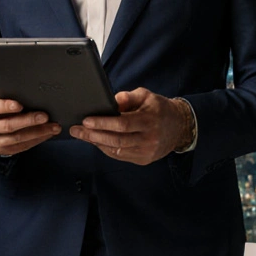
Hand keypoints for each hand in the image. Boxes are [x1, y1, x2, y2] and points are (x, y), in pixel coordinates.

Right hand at [0, 95, 60, 154]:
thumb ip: (6, 95)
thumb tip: (31, 91)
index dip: (4, 106)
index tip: (20, 105)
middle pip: (7, 125)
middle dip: (28, 120)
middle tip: (45, 116)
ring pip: (17, 138)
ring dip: (38, 132)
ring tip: (53, 126)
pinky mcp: (3, 151)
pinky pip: (23, 146)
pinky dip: (38, 139)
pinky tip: (49, 133)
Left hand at [69, 88, 193, 164]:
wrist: (179, 127)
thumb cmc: (159, 109)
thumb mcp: (146, 96)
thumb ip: (127, 97)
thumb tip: (108, 102)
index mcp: (150, 120)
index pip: (123, 124)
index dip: (103, 123)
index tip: (86, 120)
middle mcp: (149, 138)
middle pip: (116, 139)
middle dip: (93, 135)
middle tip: (76, 130)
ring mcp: (146, 152)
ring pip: (117, 150)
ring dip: (96, 142)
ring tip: (81, 135)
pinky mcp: (144, 160)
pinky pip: (120, 155)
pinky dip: (106, 148)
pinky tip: (95, 141)